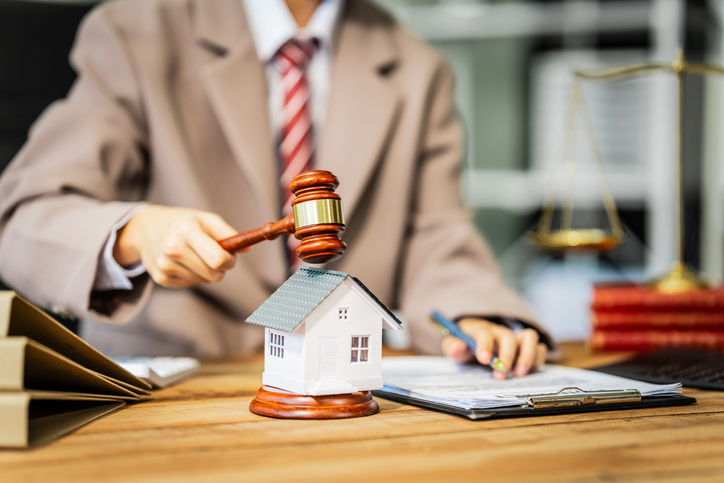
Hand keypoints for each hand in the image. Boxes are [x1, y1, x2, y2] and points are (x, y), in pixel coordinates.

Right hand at [114, 205, 238, 286]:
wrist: (146, 229)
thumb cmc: (184, 222)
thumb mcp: (206, 220)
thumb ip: (229, 233)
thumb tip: (248, 249)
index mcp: (187, 232)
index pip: (218, 260)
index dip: (230, 261)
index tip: (230, 256)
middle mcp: (173, 250)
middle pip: (214, 275)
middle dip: (221, 268)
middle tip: (214, 254)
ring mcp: (165, 266)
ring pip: (204, 281)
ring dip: (206, 271)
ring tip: (195, 254)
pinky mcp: (161, 279)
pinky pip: (192, 284)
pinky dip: (194, 275)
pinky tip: (184, 262)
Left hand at [441, 318, 546, 378]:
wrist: (475, 340)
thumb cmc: (465, 343)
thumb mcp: (454, 345)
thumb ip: (453, 347)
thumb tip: (455, 348)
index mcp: (479, 329)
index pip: (483, 332)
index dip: (485, 345)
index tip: (485, 360)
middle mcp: (500, 331)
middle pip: (508, 337)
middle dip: (506, 357)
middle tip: (501, 376)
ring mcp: (515, 337)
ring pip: (530, 338)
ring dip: (527, 356)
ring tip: (519, 374)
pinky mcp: (526, 346)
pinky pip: (539, 348)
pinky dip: (537, 360)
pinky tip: (527, 373)